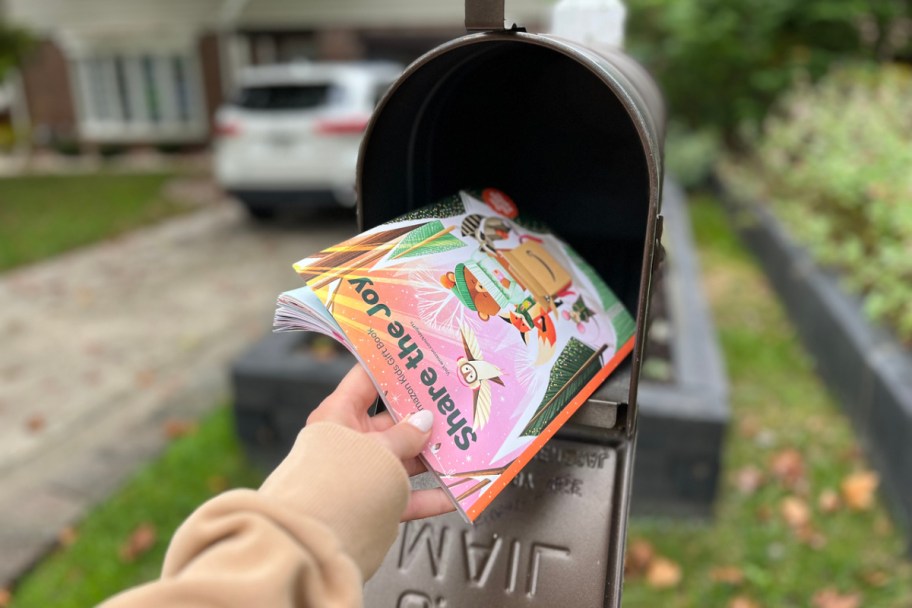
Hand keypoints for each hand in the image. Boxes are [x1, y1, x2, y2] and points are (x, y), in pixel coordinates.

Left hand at [307, 364, 454, 520]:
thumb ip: (406, 435)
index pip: (365, 379)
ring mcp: (362, 473)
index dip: (392, 366)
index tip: (420, 358)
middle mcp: (349, 442)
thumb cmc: (336, 484)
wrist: (313, 544)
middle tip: (452, 405)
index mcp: (339, 416)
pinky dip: (431, 495)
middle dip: (423, 416)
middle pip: (392, 421)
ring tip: (462, 446)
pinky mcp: (373, 504)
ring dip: (432, 455)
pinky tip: (455, 492)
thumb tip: (425, 421)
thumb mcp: (377, 449)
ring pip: (404, 458)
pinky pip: (407, 495)